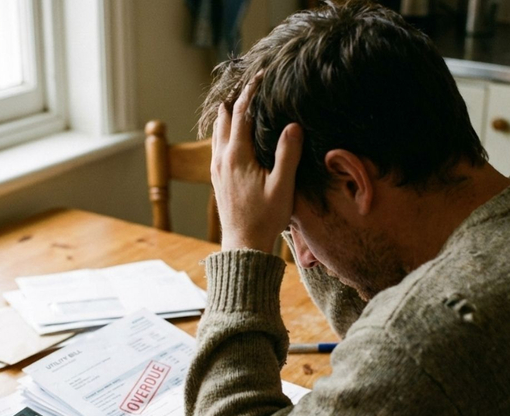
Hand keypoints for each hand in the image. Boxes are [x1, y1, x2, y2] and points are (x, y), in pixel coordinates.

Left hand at [212, 79, 302, 252]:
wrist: (243, 245)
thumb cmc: (265, 219)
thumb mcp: (282, 187)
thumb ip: (287, 154)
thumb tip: (293, 125)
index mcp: (237, 156)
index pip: (242, 113)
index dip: (251, 92)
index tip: (260, 76)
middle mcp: (222, 159)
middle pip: (224, 119)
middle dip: (236, 99)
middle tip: (248, 84)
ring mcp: (216, 170)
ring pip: (217, 133)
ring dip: (226, 115)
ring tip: (235, 102)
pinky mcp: (217, 180)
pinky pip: (216, 147)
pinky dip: (223, 133)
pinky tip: (229, 136)